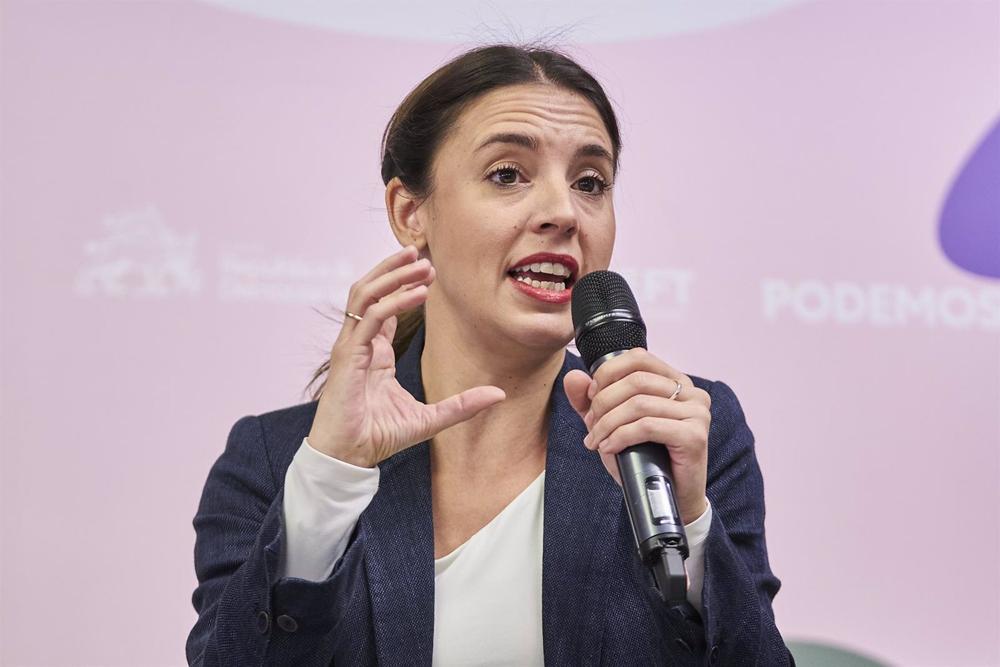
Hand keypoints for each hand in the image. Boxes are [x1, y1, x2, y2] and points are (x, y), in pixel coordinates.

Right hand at [307, 246, 505, 467]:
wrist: (349, 458)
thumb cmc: (379, 437)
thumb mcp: (431, 418)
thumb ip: (462, 404)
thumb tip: (499, 395)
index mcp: (373, 352)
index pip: (383, 306)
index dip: (403, 284)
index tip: (430, 270)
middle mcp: (360, 343)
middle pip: (371, 290)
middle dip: (396, 269)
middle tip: (426, 255)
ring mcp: (351, 346)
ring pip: (365, 294)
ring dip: (392, 275)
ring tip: (420, 263)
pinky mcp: (347, 355)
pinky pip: (369, 318)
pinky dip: (392, 301)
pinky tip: (417, 293)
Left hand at [563, 348, 710, 524]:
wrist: (669, 498)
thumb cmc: (644, 459)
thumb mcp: (612, 425)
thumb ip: (591, 401)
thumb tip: (574, 376)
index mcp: (676, 381)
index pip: (638, 358)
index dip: (608, 373)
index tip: (591, 397)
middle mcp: (692, 392)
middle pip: (635, 381)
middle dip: (603, 403)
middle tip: (591, 426)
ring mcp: (697, 413)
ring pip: (639, 404)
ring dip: (608, 424)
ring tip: (597, 440)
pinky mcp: (694, 436)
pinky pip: (647, 426)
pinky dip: (620, 436)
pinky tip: (609, 448)